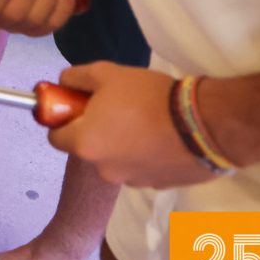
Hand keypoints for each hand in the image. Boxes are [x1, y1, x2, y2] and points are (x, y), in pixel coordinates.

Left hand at [46, 63, 218, 187]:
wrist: (204, 124)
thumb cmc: (149, 97)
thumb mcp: (107, 73)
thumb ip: (75, 78)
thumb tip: (63, 83)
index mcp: (86, 145)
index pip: (55, 138)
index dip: (62, 120)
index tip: (76, 107)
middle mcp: (104, 170)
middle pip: (88, 149)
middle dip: (96, 130)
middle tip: (116, 108)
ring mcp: (132, 181)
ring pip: (116, 159)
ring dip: (122, 144)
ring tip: (145, 121)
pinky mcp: (157, 186)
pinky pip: (141, 167)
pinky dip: (145, 155)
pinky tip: (162, 136)